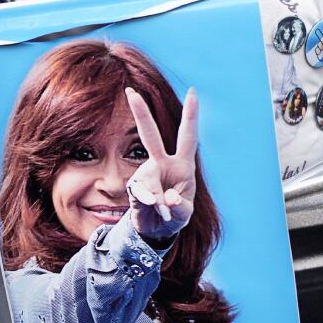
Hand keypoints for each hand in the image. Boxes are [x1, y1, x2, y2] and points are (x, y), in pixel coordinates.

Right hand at [124, 87, 197, 241]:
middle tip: (130, 92)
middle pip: (150, 135)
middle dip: (140, 113)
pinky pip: (139, 191)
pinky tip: (152, 207)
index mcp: (182, 164)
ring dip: (157, 197)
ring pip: (148, 178)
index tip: (193, 92)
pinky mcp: (135, 188)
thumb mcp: (184, 213)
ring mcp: (146, 175)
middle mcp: (162, 164)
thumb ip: (178, 206)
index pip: (187, 136)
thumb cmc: (175, 215)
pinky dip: (147, 201)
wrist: (157, 230)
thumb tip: (166, 199)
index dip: (190, 115)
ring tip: (163, 211)